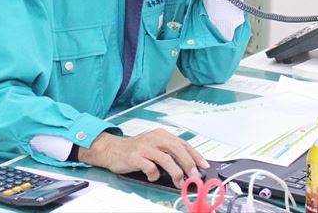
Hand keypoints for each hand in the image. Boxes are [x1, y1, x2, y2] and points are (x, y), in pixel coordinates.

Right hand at [77, 130, 208, 186]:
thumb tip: (189, 166)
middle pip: (177, 149)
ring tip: (179, 182)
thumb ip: (169, 152)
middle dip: (189, 164)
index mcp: (162, 135)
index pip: (183, 144)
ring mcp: (145, 147)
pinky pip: (150, 167)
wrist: (113, 149)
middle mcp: (155, 138)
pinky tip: (153, 177)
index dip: (195, 155)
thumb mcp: (155, 145)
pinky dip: (154, 174)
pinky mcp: (135, 157)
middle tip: (195, 176)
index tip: (204, 166)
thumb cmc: (136, 149)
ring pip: (166, 159)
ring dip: (175, 172)